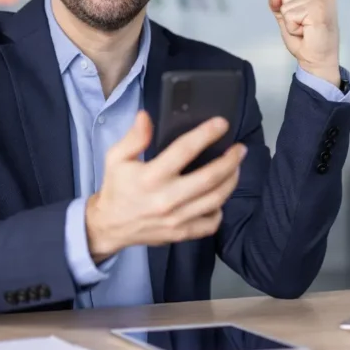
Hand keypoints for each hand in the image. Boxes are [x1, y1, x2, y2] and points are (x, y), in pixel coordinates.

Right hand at [84, 111, 246, 262]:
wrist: (110, 226)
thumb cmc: (117, 188)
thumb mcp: (116, 158)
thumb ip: (134, 137)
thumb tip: (146, 116)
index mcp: (150, 177)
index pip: (184, 150)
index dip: (206, 134)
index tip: (222, 124)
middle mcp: (166, 198)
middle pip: (209, 178)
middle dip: (230, 161)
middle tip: (240, 149)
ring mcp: (176, 219)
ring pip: (215, 199)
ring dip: (231, 181)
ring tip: (236, 167)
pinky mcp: (181, 234)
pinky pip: (211, 223)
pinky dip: (220, 210)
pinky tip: (219, 196)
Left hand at [269, 0, 340, 86]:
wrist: (318, 60)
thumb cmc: (308, 41)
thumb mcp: (288, 18)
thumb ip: (279, 4)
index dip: (291, 7)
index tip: (306, 20)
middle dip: (291, 15)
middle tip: (307, 27)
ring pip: (286, 6)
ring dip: (292, 23)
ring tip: (307, 29)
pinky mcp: (317, 10)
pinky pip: (289, 15)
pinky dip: (293, 28)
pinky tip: (307, 32)